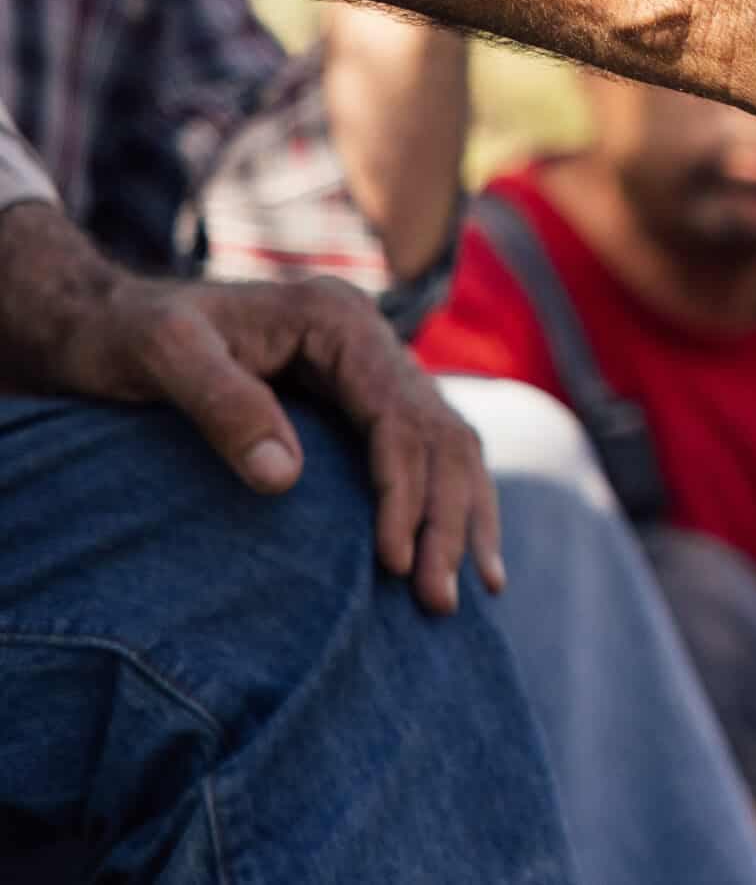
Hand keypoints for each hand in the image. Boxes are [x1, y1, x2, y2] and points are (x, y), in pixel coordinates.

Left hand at [0, 205, 500, 612]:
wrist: (110, 321)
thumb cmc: (129, 338)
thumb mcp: (165, 357)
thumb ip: (225, 407)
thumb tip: (285, 480)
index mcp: (340, 319)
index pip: (398, 415)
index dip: (404, 492)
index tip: (393, 565)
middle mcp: (371, 338)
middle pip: (440, 435)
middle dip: (448, 518)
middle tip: (441, 600)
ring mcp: (372, 368)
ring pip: (450, 445)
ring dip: (465, 517)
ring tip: (480, 589)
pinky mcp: (361, 399)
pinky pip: (425, 451)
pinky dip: (449, 501)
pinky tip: (461, 549)